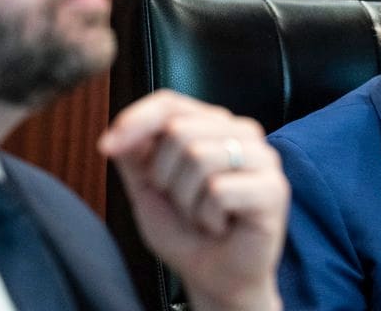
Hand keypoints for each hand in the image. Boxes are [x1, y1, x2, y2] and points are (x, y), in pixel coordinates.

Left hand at [98, 90, 287, 310]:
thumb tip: (116, 132)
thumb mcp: (147, 187)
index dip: (135, 120)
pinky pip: (219, 190)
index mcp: (212, 124)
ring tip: (202, 215)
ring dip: (187, 201)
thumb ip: (134, 154)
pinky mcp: (274, 188)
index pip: (169, 102)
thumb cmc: (185, 231)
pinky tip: (221, 226)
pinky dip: (207, 217)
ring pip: (199, 157)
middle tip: (183, 203)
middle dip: (164, 177)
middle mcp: (241, 131)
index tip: (106, 147)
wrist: (213, 277)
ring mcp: (263, 157)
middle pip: (179, 130)